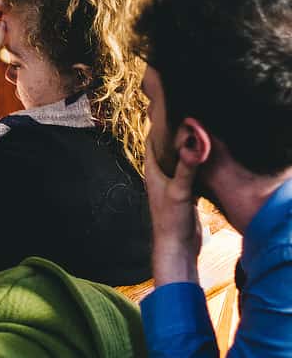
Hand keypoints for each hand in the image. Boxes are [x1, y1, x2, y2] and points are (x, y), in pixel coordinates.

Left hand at [144, 134, 202, 283]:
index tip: (170, 110)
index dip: (158, 126)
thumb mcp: (180, 190)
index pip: (151, 142)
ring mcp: (172, 185)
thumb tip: (193, 143)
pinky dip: (195, 165)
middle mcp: (160, 177)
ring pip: (178, 162)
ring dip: (185, 151)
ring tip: (199, 134)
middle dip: (174, 135)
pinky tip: (206, 160)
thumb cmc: (172, 220)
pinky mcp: (185, 194)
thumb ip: (186, 167)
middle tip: (189, 119)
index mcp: (152, 172)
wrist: (177, 247)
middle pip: (165, 150)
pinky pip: (189, 174)